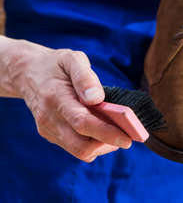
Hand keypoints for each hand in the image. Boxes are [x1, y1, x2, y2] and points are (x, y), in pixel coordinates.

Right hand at [9, 41, 131, 161]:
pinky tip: (103, 130)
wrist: (26, 72)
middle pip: (82, 146)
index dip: (107, 133)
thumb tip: (97, 98)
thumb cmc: (55, 65)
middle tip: (128, 135)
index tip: (128, 138)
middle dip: (108, 144)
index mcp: (56, 98)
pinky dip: (93, 144)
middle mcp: (49, 119)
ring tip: (117, 130)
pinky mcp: (51, 135)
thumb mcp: (71, 59)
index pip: (82, 123)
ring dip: (102, 146)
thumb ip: (84, 76)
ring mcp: (48, 130)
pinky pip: (75, 147)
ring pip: (80, 151)